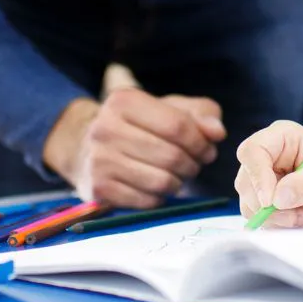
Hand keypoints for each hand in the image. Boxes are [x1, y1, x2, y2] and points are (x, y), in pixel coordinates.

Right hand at [42, 88, 226, 207]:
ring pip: (161, 181)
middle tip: (195, 165)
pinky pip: (147, 201)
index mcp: (124, 100)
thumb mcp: (169, 108)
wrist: (85, 147)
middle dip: (192, 164)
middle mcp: (105, 127)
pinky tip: (157, 186)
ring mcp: (99, 160)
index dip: (201, 142)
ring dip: (179, 182)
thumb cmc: (140, 125)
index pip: (177, 125)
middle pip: (171, 155)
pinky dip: (160, 197)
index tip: (208, 149)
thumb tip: (217, 132)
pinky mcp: (98, 188)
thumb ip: (200, 114)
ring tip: (178, 175)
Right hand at [234, 120, 302, 227]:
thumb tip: (278, 197)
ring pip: (248, 203)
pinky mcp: (264, 202)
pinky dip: (276, 226)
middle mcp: (268, 157)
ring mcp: (263, 180)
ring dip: (275, 218)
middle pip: (245, 181)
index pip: (252, 151)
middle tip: (297, 216)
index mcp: (282, 137)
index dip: (256, 176)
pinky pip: (256, 218)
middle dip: (268, 205)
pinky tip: (298, 221)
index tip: (270, 201)